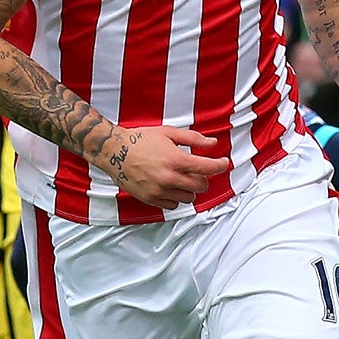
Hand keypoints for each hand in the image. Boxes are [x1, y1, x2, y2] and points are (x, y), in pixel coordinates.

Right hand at [110, 126, 229, 209]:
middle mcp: (169, 178)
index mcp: (176, 160)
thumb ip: (193, 139)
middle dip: (203, 178)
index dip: (220, 165)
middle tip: (196, 171)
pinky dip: (176, 198)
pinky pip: (173, 205)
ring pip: (188, 198)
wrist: (114, 151)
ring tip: (181, 178)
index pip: (207, 168)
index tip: (223, 163)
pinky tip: (170, 187)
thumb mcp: (168, 133)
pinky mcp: (150, 199)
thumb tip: (212, 144)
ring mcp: (159, 191)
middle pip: (200, 186)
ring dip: (189, 189)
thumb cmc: (140, 140)